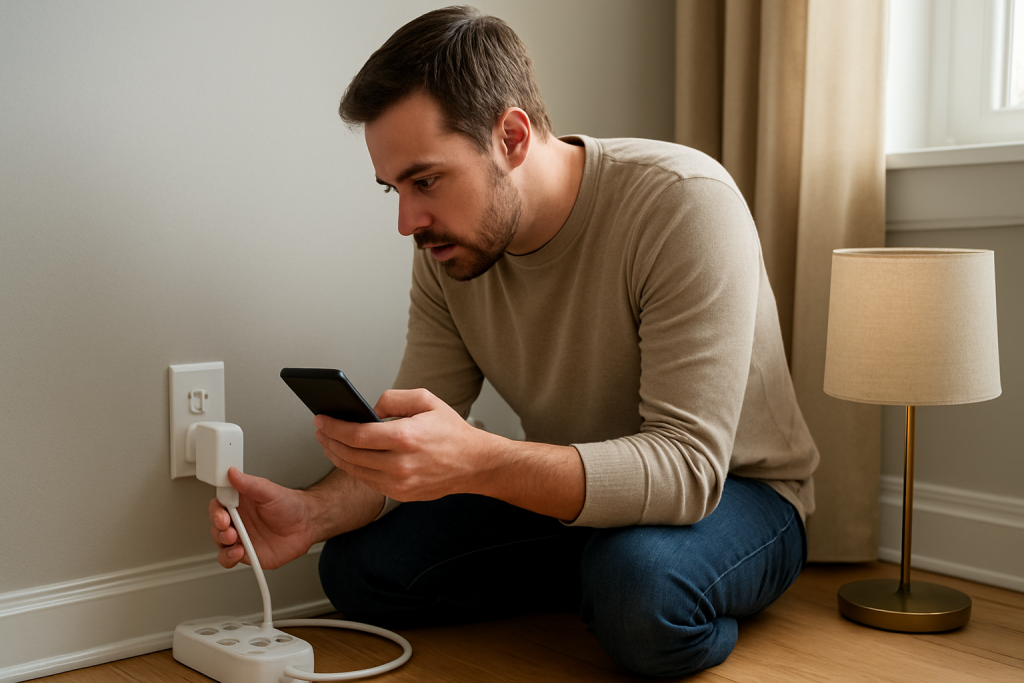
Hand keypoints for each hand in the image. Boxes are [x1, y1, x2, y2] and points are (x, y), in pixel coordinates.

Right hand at [208, 467, 315, 569]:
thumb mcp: (269, 491)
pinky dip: (228, 557)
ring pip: (219, 542)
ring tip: (234, 539)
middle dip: (218, 526)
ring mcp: (241, 537)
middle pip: (215, 524)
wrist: (307, 525)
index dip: (216, 509)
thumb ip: (250, 484)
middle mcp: (238, 520)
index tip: (222, 511)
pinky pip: (227, 558)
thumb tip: (233, 473)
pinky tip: (238, 552)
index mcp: (240, 503)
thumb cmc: (290, 506)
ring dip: (222, 541)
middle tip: (228, 525)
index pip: (218, 504)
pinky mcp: (246, 553)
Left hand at [314, 388, 497, 501]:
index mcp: (405, 437)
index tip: (321, 419)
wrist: (474, 464)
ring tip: (328, 442)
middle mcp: (400, 464)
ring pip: (355, 470)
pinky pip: (369, 481)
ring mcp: (400, 483)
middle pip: (350, 454)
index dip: (333, 427)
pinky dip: (355, 468)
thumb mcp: (426, 400)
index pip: (356, 434)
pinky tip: (348, 457)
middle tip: (320, 429)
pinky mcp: (401, 494)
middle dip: (329, 440)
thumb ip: (393, 398)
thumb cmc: (452, 432)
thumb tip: (369, 409)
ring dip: (337, 456)